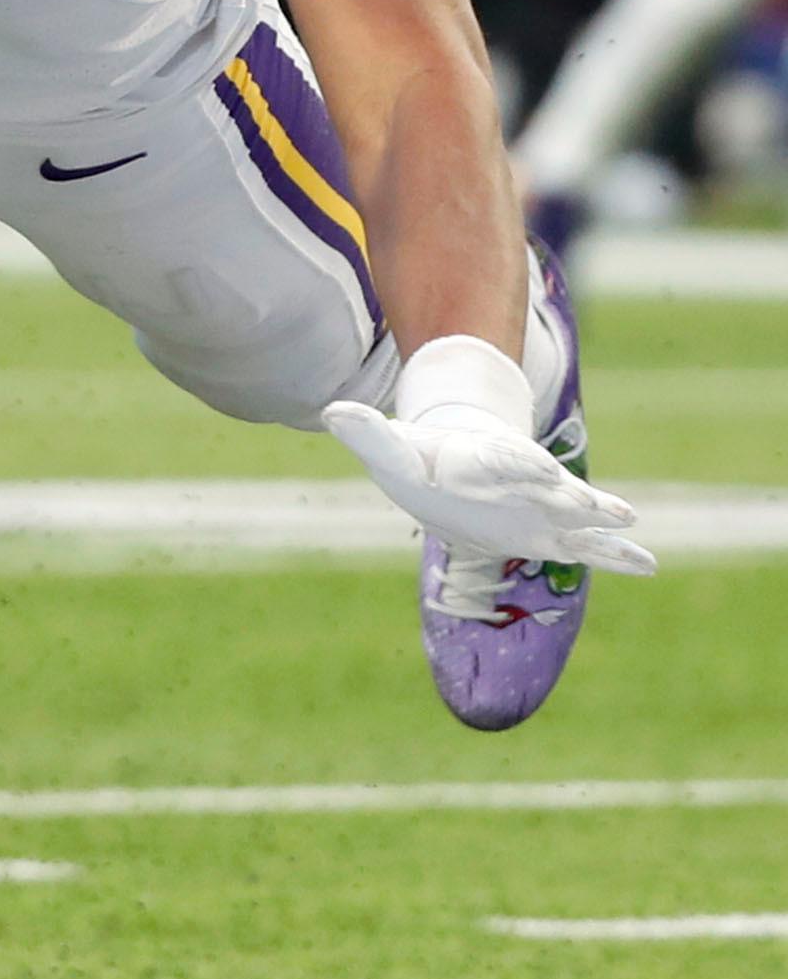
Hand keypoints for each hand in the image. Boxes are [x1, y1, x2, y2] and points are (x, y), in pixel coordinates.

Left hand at [323, 400, 652, 575]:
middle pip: (551, 487)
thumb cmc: (422, 458)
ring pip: (579, 515)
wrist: (451, 465)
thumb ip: (368, 433)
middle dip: (573, 496)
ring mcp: (542, 507)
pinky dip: (617, 555)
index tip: (539, 469)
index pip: (503, 459)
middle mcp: (521, 482)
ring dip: (602, 521)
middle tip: (606, 507)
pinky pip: (589, 547)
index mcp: (483, 459)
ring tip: (632, 525)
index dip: (518, 464)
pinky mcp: (550, 533)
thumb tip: (330, 412)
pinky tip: (648, 565)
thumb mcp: (391, 450)